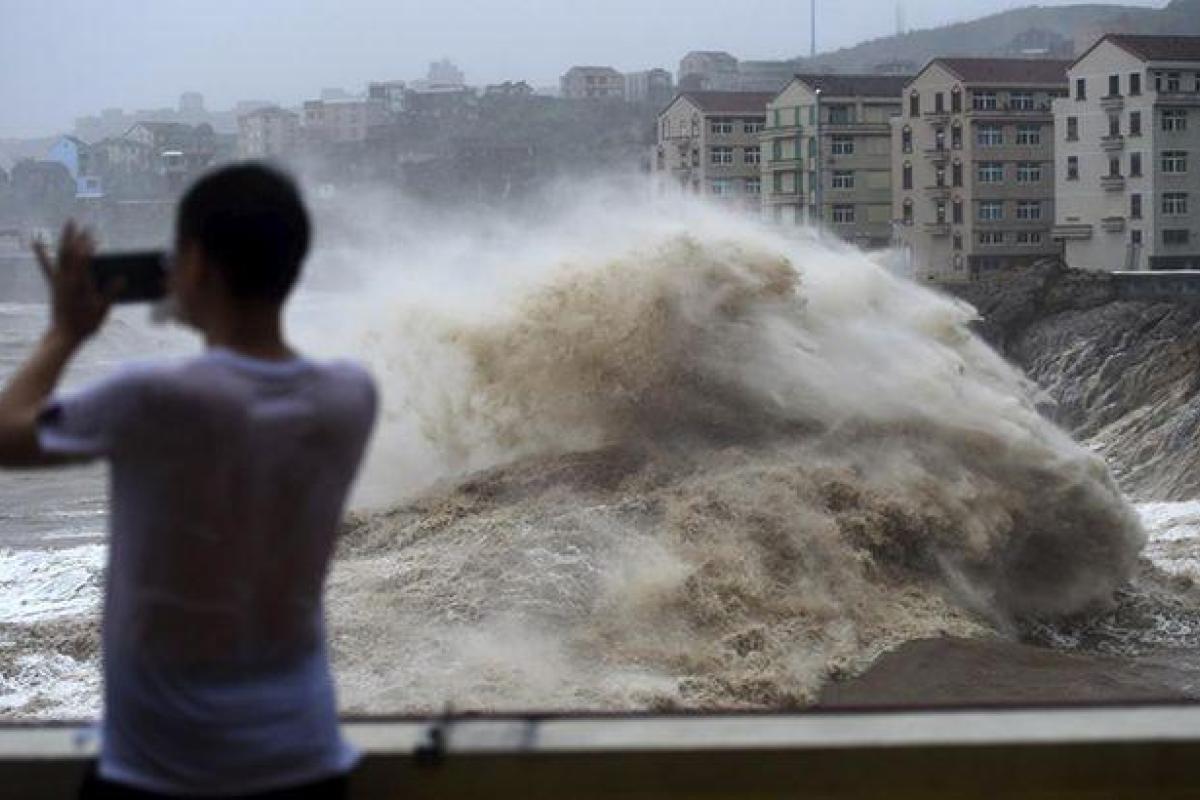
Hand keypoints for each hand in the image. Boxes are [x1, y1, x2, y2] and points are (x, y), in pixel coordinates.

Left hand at [32, 221, 112, 344]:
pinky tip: (36, 242)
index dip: (88, 246)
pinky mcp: (54, 284)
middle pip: (70, 252)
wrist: (65, 334)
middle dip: (76, 237)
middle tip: (83, 225)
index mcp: (79, 284)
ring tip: (69, 225)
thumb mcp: (102, 309)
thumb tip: (123, 279)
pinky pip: (47, 265)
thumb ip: (111, 293)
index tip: (95, 236)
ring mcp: (59, 280)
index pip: (83, 259)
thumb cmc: (86, 323)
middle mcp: (66, 279)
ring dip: (64, 239)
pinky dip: (42, 253)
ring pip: (60, 255)